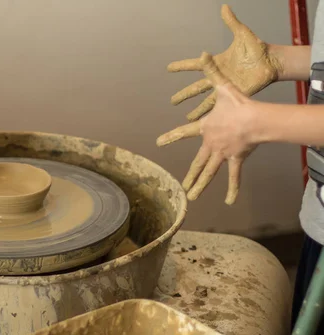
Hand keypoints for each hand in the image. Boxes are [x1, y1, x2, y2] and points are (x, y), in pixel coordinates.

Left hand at [157, 53, 259, 204]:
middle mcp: (210, 144)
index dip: (171, 137)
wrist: (255, 120)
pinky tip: (229, 201)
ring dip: (200, 185)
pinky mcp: (235, 159)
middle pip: (198, 163)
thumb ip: (212, 71)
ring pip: (209, 172)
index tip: (159, 142)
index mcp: (205, 129)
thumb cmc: (238, 105)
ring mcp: (222, 154)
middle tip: (181, 187)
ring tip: (191, 197)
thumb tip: (204, 53)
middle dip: (189, 176)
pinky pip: (233, 176)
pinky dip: (232, 188)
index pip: (183, 133)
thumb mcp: (223, 86)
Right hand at [168, 4, 281, 120]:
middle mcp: (217, 77)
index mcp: (216, 63)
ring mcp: (224, 88)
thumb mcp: (242, 34)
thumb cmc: (257, 49)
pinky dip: (209, 114)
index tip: (169, 68)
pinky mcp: (232, 95)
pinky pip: (217, 107)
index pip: (194, 65)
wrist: (271, 63)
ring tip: (186, 117)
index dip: (182, 66)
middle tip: (173, 100)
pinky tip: (203, 121)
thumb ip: (231, 22)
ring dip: (195, 109)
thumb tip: (224, 7)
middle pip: (195, 87)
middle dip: (184, 94)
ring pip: (204, 100)